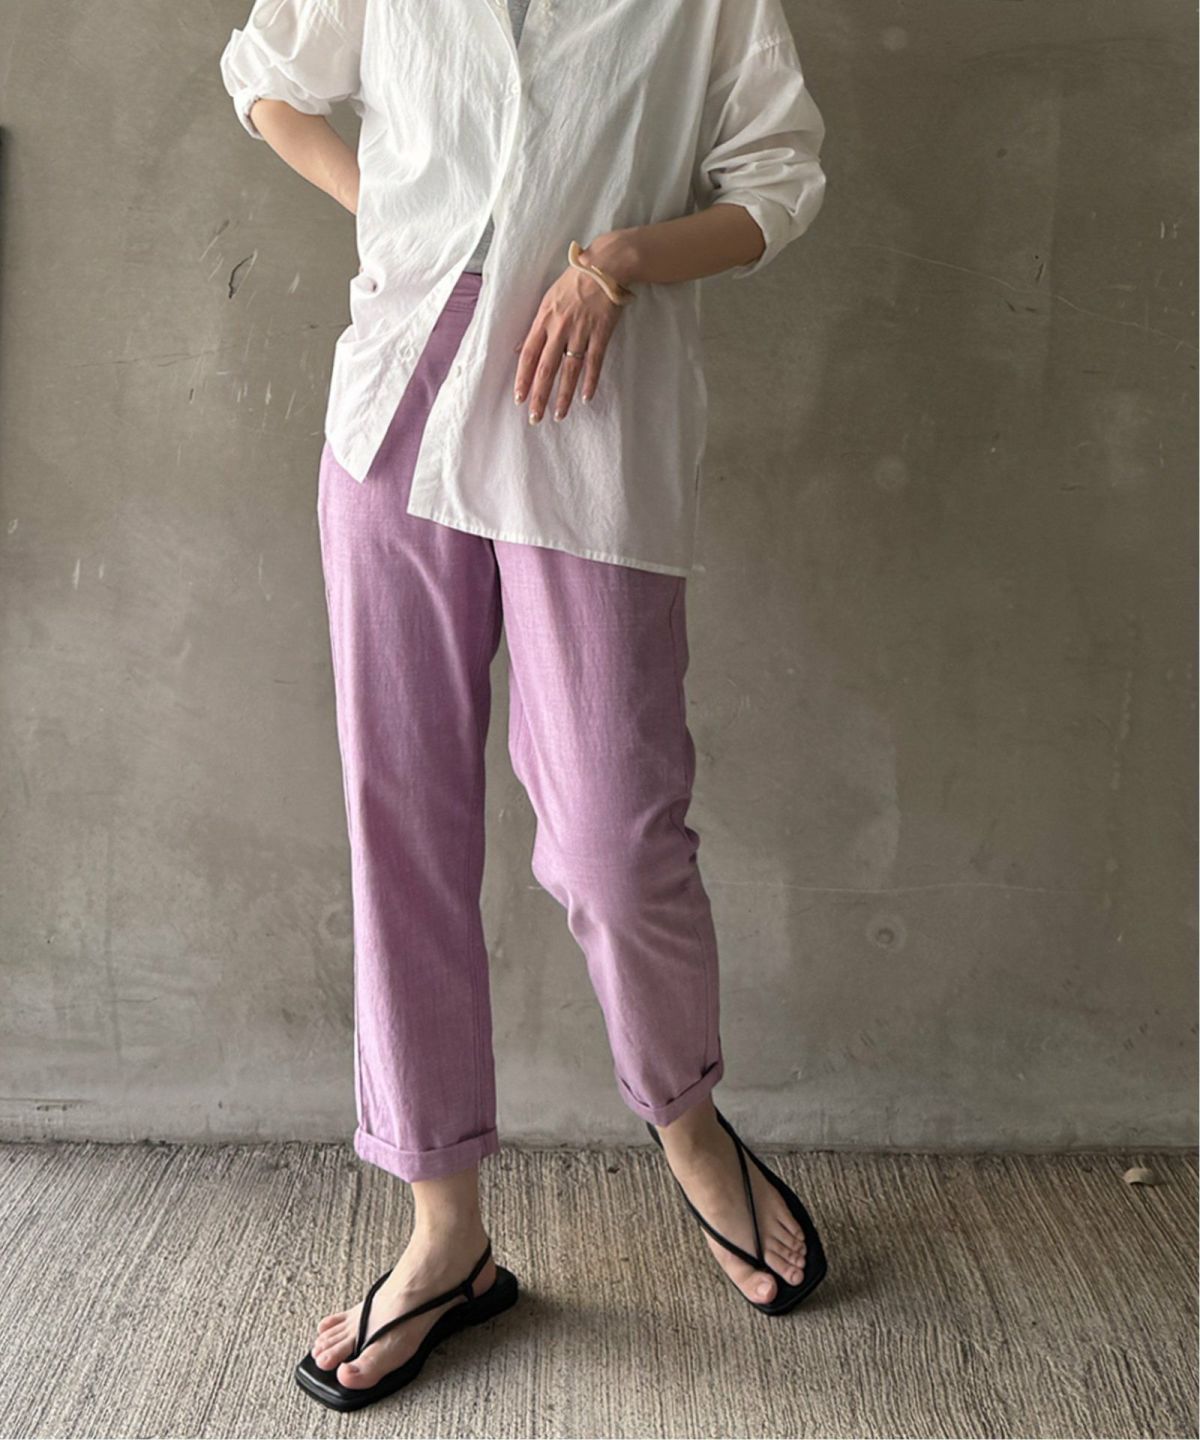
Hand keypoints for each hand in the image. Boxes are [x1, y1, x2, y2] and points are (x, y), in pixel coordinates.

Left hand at [512, 240, 631, 422]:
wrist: (605, 265)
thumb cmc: (575, 280)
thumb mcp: (547, 299)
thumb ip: (535, 327)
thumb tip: (518, 350)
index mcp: (544, 319)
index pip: (528, 354)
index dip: (522, 378)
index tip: (519, 398)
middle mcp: (559, 328)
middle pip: (546, 368)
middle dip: (539, 396)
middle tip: (534, 418)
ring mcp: (581, 331)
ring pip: (569, 370)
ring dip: (563, 395)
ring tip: (559, 415)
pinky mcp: (601, 332)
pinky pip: (594, 361)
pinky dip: (590, 380)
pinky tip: (586, 398)